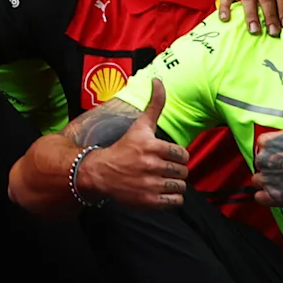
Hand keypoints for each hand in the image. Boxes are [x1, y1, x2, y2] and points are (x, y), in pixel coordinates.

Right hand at [68, 80, 188, 208]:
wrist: (99, 173)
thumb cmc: (122, 148)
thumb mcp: (139, 126)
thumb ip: (154, 105)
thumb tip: (159, 80)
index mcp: (152, 146)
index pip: (183, 154)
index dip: (177, 156)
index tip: (166, 157)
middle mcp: (151, 165)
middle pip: (183, 172)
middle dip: (176, 171)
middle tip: (163, 169)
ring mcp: (150, 184)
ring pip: (181, 187)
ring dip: (174, 185)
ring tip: (161, 180)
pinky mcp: (149, 201)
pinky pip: (175, 202)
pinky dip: (172, 199)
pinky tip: (160, 192)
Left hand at [254, 70, 282, 209]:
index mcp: (268, 142)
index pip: (263, 146)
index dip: (278, 149)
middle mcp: (265, 161)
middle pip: (261, 164)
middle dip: (275, 165)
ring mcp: (269, 180)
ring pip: (259, 180)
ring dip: (271, 181)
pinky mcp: (274, 198)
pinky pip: (260, 197)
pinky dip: (269, 196)